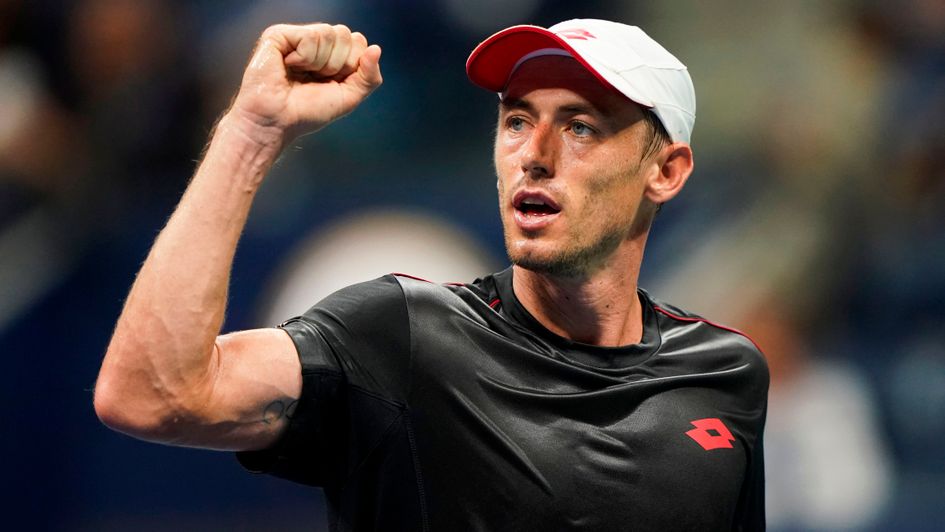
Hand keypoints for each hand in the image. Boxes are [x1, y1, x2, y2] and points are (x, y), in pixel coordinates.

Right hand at [230, 23, 382, 141]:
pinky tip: (289, 66)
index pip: (358, 41)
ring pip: (329, 33)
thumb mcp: (349, 97)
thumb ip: (369, 76)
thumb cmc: (307, 112)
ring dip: (320, 62)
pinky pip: (310, 36)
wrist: (278, 121)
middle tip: (316, 79)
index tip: (333, 82)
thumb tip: (376, 49)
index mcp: (332, 54)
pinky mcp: (279, 34)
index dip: (352, 64)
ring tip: (302, 74)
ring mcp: (297, 36)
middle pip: (346, 34)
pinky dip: (304, 57)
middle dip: (338, 64)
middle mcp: (315, 42)